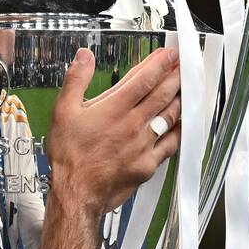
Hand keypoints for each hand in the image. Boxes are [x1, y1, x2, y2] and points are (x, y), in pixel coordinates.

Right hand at [44, 46, 180, 214]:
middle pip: (163, 94)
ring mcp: (144, 145)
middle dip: (175, 76)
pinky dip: (179, 130)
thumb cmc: (69, 155)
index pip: (144, 79)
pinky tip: (183, 123)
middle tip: (183, 65)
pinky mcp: (148, 164)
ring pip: (171, 116)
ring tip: (186, 87)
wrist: (76, 193)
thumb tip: (85, 56)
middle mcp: (133, 124)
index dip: (160, 63)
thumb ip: (76, 80)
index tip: (169, 55)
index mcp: (114, 108)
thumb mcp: (62, 111)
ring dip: (180, 98)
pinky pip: (171, 144)